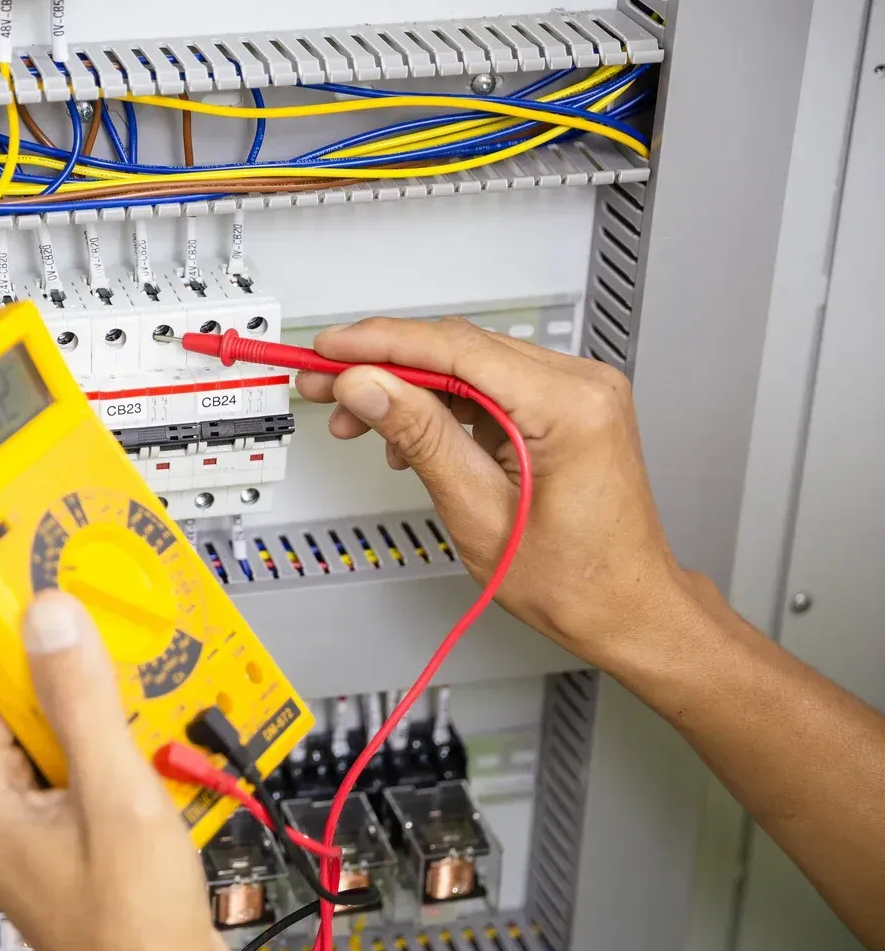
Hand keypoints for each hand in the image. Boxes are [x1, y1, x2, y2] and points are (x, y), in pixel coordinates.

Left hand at [0, 590, 248, 950]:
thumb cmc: (134, 935)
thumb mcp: (116, 798)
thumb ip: (82, 703)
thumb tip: (50, 621)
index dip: (6, 622)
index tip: (34, 572)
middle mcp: (0, 809)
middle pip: (23, 699)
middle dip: (73, 660)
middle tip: (111, 618)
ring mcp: (40, 823)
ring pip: (65, 730)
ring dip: (112, 704)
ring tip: (153, 681)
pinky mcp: (79, 835)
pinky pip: (94, 766)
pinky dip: (130, 744)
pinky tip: (170, 737)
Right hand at [296, 317, 697, 668]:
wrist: (624, 608)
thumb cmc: (576, 581)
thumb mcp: (478, 512)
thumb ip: (421, 437)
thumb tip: (369, 386)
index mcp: (570, 406)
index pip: (457, 348)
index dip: (382, 343)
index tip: (331, 348)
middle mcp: (582, 386)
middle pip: (460, 349)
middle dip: (383, 365)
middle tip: (326, 383)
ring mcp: (577, 393)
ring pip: (469, 365)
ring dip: (407, 386)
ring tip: (357, 418)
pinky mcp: (565, 407)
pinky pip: (489, 387)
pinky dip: (441, 404)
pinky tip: (406, 433)